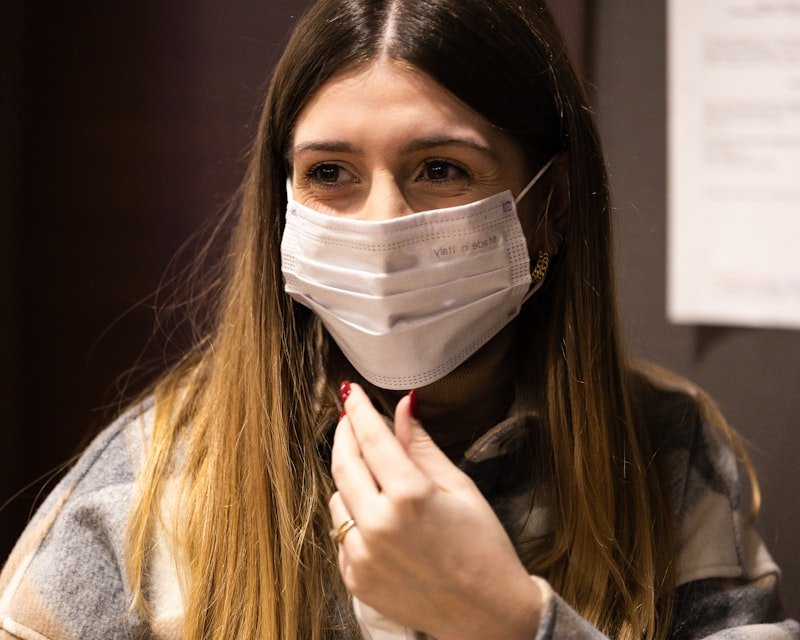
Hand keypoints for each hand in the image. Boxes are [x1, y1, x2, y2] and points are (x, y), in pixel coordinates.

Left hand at [329, 382, 541, 639]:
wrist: (487, 613)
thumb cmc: (483, 546)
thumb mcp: (458, 487)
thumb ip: (421, 445)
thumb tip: (403, 405)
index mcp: (409, 496)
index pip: (371, 438)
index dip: (359, 410)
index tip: (351, 392)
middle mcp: (378, 525)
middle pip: (343, 464)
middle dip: (344, 434)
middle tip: (349, 417)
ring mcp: (362, 556)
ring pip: (336, 499)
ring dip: (350, 480)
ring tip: (375, 477)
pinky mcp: (355, 579)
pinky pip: (340, 534)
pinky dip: (352, 518)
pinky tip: (378, 518)